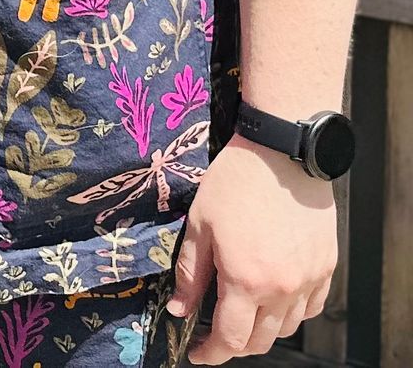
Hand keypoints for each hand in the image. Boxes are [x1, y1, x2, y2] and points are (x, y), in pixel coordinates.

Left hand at [170, 133, 336, 362]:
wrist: (282, 156)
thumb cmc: (234, 184)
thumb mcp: (199, 225)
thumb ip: (189, 274)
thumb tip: (178, 310)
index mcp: (245, 280)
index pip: (230, 339)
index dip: (212, 353)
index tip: (198, 353)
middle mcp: (281, 289)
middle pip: (260, 340)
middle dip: (235, 344)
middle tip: (215, 333)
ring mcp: (308, 281)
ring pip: (286, 328)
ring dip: (263, 329)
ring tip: (243, 309)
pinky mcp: (325, 269)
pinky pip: (311, 308)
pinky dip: (292, 312)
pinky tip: (274, 296)